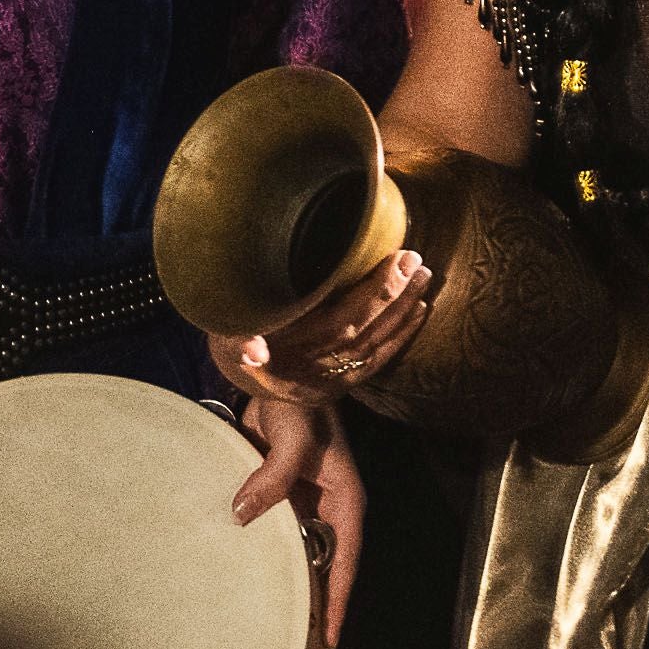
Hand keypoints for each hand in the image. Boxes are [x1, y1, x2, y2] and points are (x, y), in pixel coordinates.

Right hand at [207, 248, 432, 407]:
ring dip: (401, 313)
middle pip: (360, 335)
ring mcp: (326, 384)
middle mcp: (309, 377)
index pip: (338, 326)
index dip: (371, 295)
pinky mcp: (339, 387)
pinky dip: (400, 337)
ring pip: (372, 348)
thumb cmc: (232, 334)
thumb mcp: (225, 333)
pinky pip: (376, 363)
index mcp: (284, 361)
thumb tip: (252, 349)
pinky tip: (420, 312)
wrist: (239, 374)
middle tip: (415, 261)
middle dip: (391, 297)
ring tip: (423, 277)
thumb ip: (238, 339)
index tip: (396, 261)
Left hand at [233, 396, 365, 648]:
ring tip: (267, 615)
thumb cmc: (299, 404)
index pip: (346, 560)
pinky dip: (261, 549)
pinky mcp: (278, 491)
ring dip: (285, 574)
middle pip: (323, 561)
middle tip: (296, 641)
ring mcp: (302, 499)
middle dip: (313, 599)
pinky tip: (242, 570)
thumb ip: (272, 478)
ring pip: (296, 548)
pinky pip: (273, 529)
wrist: (279, 374)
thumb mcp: (293, 440)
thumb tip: (242, 515)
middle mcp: (327, 505)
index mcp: (345, 499)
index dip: (337, 601)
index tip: (328, 640)